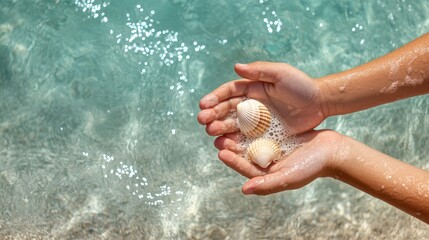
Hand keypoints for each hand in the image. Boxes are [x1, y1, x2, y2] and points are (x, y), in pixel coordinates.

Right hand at [198, 61, 327, 135]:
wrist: (321, 104)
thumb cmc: (302, 86)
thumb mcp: (281, 74)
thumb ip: (259, 70)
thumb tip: (236, 67)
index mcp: (252, 88)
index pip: (229, 92)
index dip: (215, 97)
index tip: (204, 104)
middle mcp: (251, 104)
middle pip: (227, 109)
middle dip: (213, 114)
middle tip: (203, 121)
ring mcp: (257, 120)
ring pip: (233, 124)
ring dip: (220, 128)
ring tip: (211, 133)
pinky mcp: (264, 134)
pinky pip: (246, 138)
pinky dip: (234, 141)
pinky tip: (225, 144)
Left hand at [214, 130, 342, 194]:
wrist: (332, 150)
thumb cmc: (312, 167)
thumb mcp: (290, 177)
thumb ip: (267, 184)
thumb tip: (245, 189)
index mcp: (266, 173)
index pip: (245, 168)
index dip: (232, 161)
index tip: (221, 152)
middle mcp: (265, 160)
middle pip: (243, 153)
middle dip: (230, 144)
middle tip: (216, 135)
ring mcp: (270, 146)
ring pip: (249, 139)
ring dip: (237, 132)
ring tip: (225, 122)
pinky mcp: (276, 134)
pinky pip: (260, 127)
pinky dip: (251, 122)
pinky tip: (242, 112)